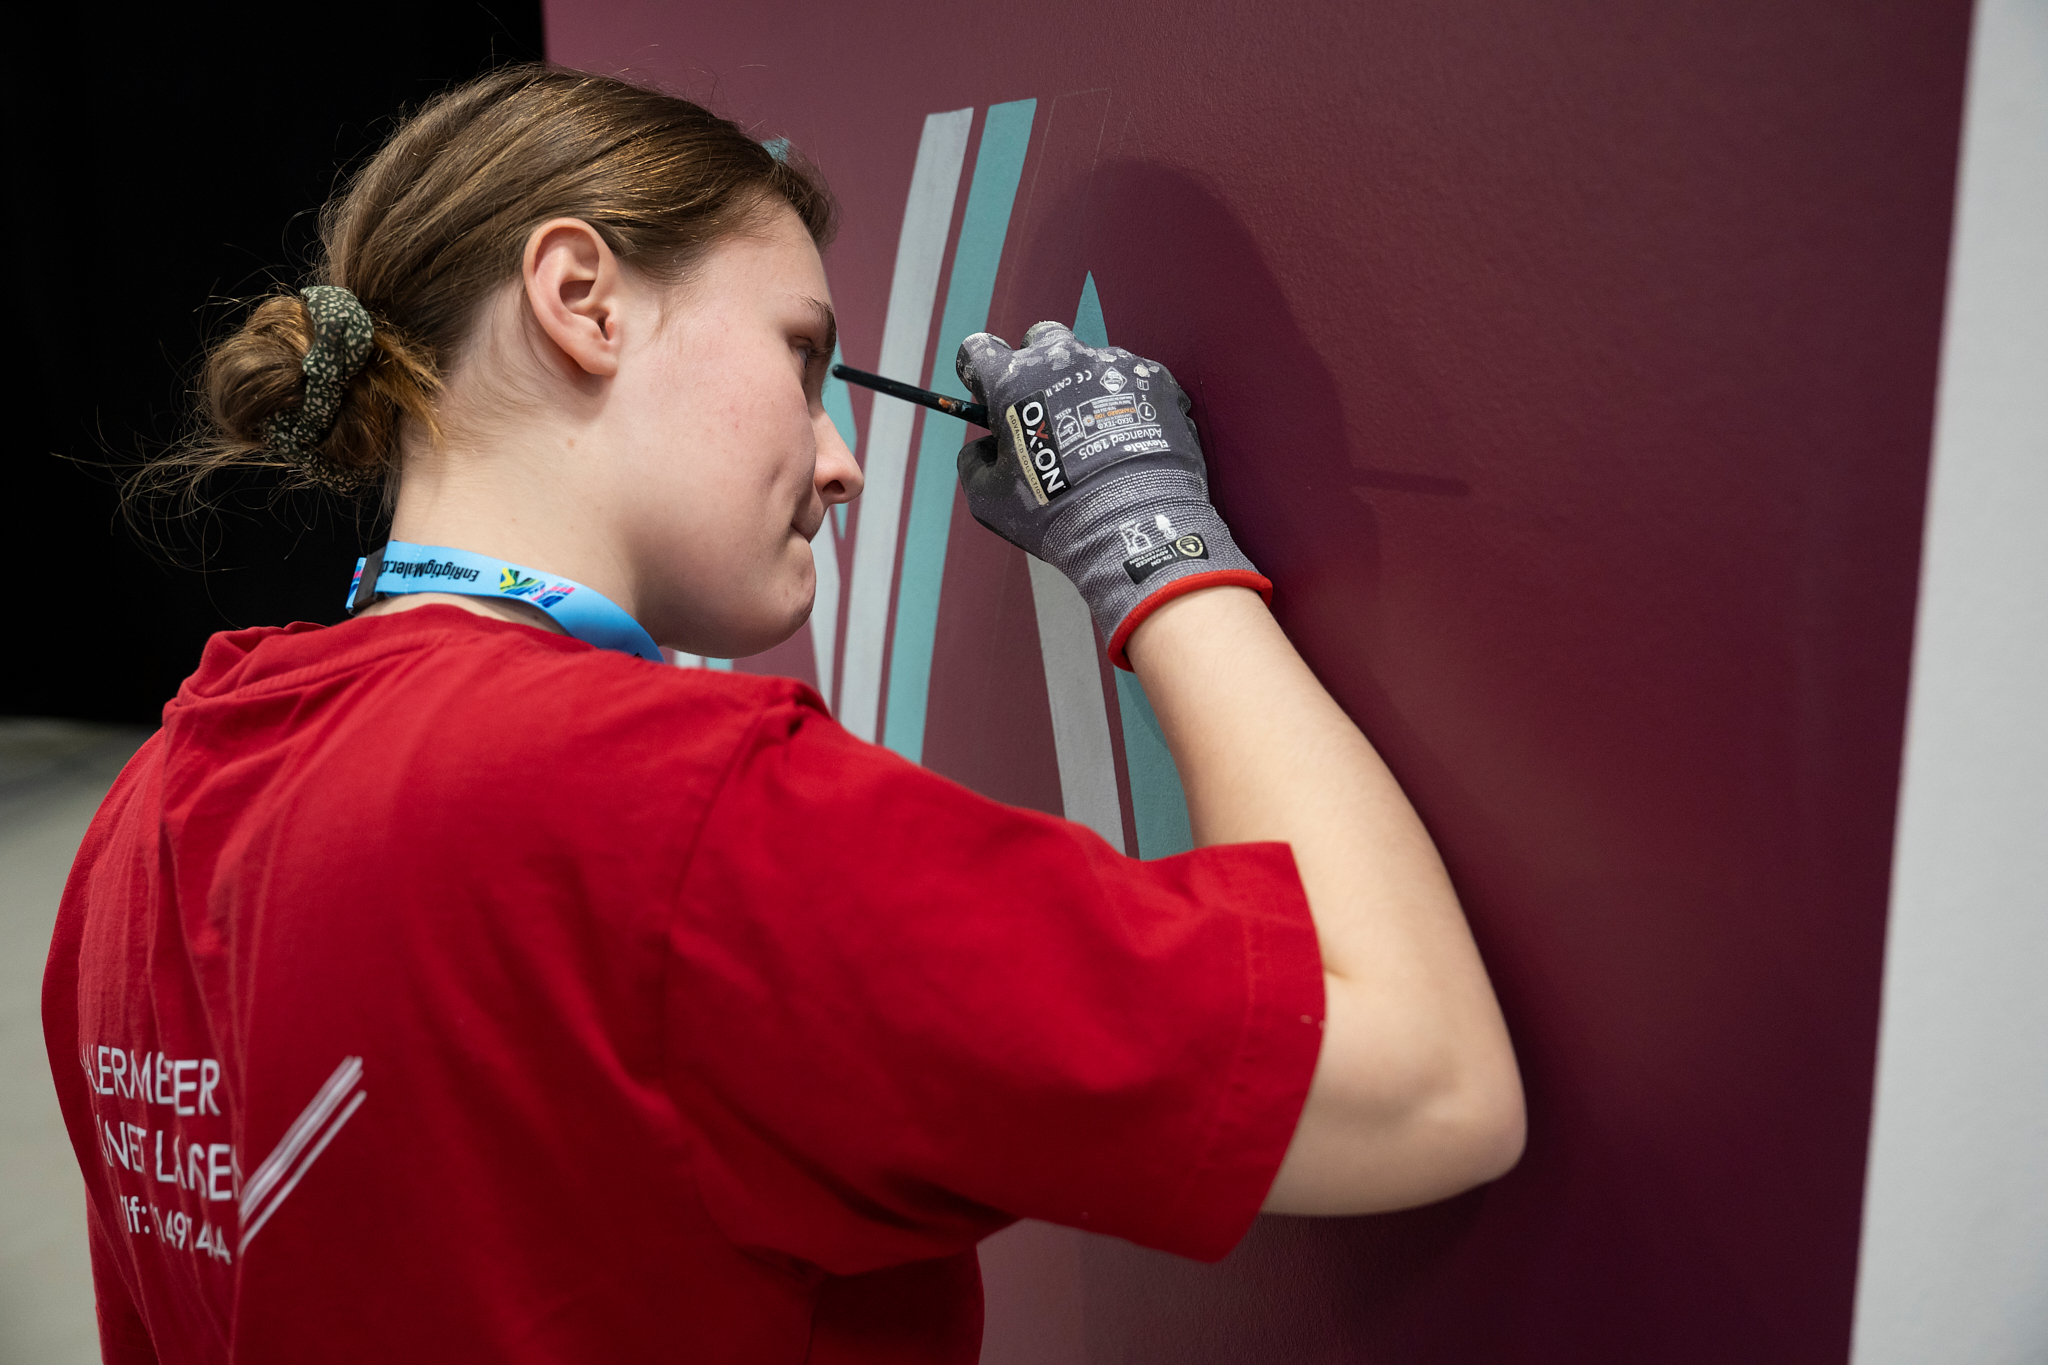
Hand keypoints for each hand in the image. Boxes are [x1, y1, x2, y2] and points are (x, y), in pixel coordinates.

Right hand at [954, 322, 1269, 666]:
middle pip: (1041, 340)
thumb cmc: (1054, 511)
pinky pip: (1134, 380)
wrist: (1132, 523)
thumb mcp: (989, 497)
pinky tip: (1129, 439)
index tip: (990, 395)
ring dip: (1087, 387)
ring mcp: (1113, 363)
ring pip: (1091, 362)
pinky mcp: (1155, 378)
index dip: (981, 373)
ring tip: (1098, 434)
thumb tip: (985, 447)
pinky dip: (1128, 401)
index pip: (979, 350)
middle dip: (1038, 367)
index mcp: (1014, 379)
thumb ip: (975, 461)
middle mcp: (1063, 358)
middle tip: (1047, 410)